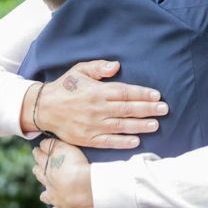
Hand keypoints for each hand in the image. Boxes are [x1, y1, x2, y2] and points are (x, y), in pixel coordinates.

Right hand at [22, 60, 168, 148]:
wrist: (43, 108)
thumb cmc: (65, 87)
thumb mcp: (79, 70)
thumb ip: (99, 67)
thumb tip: (116, 66)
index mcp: (97, 91)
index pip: (124, 92)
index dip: (142, 94)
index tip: (156, 95)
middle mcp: (97, 108)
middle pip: (127, 109)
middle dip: (148, 109)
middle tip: (164, 109)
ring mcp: (92, 125)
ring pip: (121, 126)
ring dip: (140, 126)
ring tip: (156, 125)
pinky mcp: (87, 138)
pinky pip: (108, 141)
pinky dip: (123, 142)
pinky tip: (136, 141)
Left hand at [32, 138, 92, 207]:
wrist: (83, 187)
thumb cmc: (75, 165)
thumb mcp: (64, 148)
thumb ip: (52, 145)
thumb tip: (42, 143)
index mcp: (47, 167)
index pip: (39, 157)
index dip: (38, 152)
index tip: (36, 150)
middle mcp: (48, 182)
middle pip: (39, 175)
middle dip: (38, 170)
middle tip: (37, 168)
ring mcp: (54, 196)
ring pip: (45, 195)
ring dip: (45, 193)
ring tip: (45, 193)